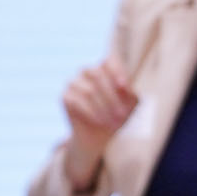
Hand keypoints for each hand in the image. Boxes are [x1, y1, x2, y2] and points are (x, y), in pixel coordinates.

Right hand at [60, 60, 138, 191]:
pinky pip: (76, 101)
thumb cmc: (118, 115)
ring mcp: (75, 82)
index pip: (110, 60)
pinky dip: (91, 113)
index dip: (116, 71)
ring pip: (88, 91)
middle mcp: (88, 71)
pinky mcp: (65, 96)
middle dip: (112, 98)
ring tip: (113, 123)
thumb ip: (131, 94)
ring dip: (103, 109)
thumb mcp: (131, 105)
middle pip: (98, 77)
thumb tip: (124, 87)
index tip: (123, 86)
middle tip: (122, 116)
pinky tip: (99, 122)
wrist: (99, 135)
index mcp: (106, 68)